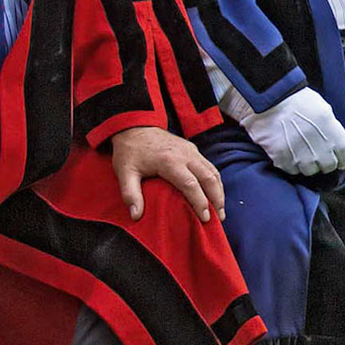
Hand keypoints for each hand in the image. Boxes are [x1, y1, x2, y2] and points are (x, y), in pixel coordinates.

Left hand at [111, 125, 225, 222]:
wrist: (135, 126)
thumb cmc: (130, 151)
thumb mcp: (124, 172)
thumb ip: (130, 194)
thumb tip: (136, 215)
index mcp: (170, 161)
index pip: (191, 184)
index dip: (200, 202)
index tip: (205, 218)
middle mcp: (185, 155)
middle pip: (209, 178)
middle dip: (217, 199)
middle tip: (220, 218)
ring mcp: (191, 151)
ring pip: (213, 172)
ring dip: (219, 191)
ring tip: (220, 209)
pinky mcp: (193, 150)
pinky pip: (210, 167)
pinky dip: (215, 182)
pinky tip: (215, 194)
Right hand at [243, 87, 344, 177]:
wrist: (272, 98)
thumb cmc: (300, 101)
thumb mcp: (326, 112)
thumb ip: (341, 134)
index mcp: (334, 136)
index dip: (342, 159)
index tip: (338, 158)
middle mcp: (320, 149)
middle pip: (328, 167)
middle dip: (325, 161)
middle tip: (317, 151)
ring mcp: (300, 157)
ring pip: (310, 171)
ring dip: (308, 163)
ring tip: (301, 150)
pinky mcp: (283, 160)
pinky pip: (292, 170)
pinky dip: (291, 163)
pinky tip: (289, 151)